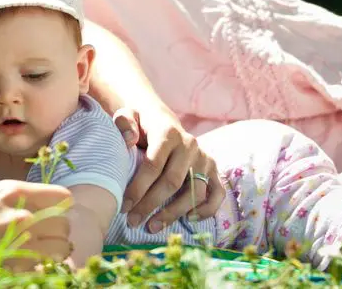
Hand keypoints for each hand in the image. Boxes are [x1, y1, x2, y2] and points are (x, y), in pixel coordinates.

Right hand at [0, 180, 71, 270]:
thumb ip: (18, 198)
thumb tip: (43, 207)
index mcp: (14, 192)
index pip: (63, 197)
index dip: (60, 208)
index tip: (52, 214)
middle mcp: (21, 214)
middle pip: (64, 226)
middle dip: (57, 233)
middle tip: (43, 238)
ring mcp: (19, 242)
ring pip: (61, 249)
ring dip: (52, 252)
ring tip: (37, 252)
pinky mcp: (15, 265)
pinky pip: (44, 267)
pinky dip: (40, 267)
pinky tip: (24, 262)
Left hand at [113, 107, 223, 231]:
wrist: (161, 119)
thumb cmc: (140, 123)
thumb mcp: (127, 115)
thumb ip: (124, 123)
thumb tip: (129, 140)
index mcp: (168, 132)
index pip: (153, 165)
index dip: (138, 188)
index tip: (124, 206)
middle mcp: (190, 145)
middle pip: (172, 182)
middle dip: (150, 205)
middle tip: (132, 221)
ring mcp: (204, 158)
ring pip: (195, 192)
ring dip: (173, 214)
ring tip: (151, 227)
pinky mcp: (214, 169)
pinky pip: (217, 194)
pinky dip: (206, 210)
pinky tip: (187, 220)